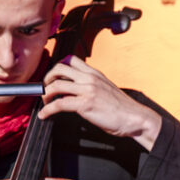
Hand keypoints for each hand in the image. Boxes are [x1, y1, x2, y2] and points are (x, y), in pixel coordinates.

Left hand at [38, 57, 162, 148]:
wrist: (135, 118)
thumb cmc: (121, 108)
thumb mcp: (105, 89)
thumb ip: (89, 86)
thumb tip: (72, 91)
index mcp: (95, 74)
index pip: (71, 60)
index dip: (56, 68)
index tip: (51, 78)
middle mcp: (90, 78)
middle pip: (59, 68)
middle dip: (46, 78)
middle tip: (44, 89)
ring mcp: (88, 90)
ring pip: (56, 85)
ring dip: (44, 95)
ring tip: (44, 103)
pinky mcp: (85, 104)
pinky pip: (59, 104)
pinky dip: (47, 110)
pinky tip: (45, 115)